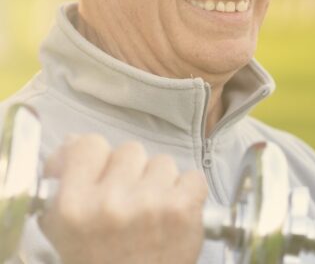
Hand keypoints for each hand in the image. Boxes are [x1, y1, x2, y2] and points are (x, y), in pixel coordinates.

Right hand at [39, 135, 207, 263]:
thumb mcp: (64, 230)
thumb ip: (67, 182)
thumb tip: (75, 142)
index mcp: (74, 205)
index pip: (90, 145)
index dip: (97, 157)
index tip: (100, 170)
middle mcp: (111, 201)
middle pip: (131, 151)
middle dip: (132, 173)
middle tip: (129, 202)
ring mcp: (150, 203)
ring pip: (162, 163)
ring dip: (160, 183)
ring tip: (152, 213)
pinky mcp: (184, 210)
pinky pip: (192, 177)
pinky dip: (188, 193)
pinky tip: (175, 215)